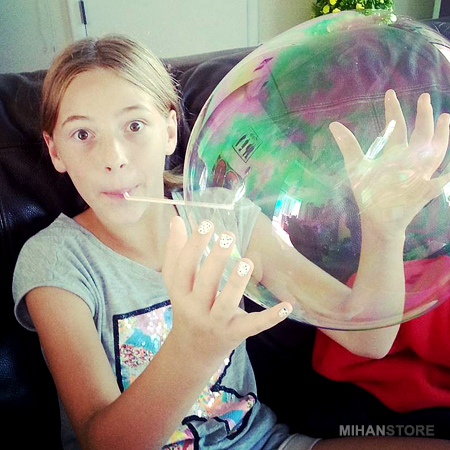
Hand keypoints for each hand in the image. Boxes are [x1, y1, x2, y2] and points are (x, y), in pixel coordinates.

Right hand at [162, 216, 291, 366]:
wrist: (193, 351)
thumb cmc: (188, 307)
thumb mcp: (177, 283)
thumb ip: (175, 252)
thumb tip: (176, 219)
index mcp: (180, 292)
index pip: (183, 267)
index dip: (193, 245)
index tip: (207, 223)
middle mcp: (194, 308)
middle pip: (203, 284)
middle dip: (215, 260)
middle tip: (228, 236)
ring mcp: (215, 323)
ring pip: (225, 304)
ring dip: (236, 283)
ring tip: (246, 261)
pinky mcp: (234, 334)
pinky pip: (252, 326)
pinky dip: (270, 318)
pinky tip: (287, 306)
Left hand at [329, 90, 449, 235]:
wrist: (376, 218)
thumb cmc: (368, 193)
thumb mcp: (356, 167)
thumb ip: (348, 146)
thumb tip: (333, 124)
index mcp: (394, 153)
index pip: (396, 126)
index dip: (393, 110)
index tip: (390, 93)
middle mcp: (409, 159)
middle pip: (420, 133)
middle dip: (423, 116)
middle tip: (423, 97)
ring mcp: (419, 173)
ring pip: (435, 150)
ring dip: (441, 135)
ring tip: (444, 117)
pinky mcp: (424, 190)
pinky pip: (440, 180)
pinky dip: (446, 175)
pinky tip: (449, 172)